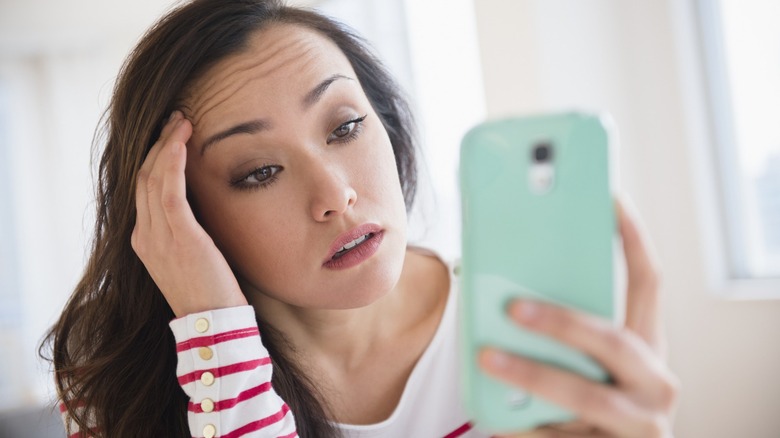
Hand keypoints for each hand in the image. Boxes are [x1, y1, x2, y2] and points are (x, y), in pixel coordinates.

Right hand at [131, 111, 246, 316]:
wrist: (213, 323)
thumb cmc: (210, 291)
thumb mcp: (191, 257)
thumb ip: (187, 231)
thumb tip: (200, 207)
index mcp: (145, 240)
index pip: (144, 188)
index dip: (156, 158)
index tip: (172, 136)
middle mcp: (144, 235)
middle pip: (144, 176)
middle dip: (159, 143)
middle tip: (177, 119)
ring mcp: (157, 236)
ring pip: (153, 177)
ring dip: (167, 144)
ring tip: (182, 121)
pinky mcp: (178, 236)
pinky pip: (169, 189)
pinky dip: (173, 161)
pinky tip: (182, 141)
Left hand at [479, 200, 678, 436]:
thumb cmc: (593, 401)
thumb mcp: (592, 365)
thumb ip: (565, 334)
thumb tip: (506, 293)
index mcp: (649, 347)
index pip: (649, 284)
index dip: (633, 239)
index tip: (610, 197)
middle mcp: (655, 383)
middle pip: (614, 341)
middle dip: (562, 321)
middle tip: (513, 307)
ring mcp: (640, 424)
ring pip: (587, 397)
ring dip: (533, 375)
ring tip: (487, 358)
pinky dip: (526, 428)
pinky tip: (497, 419)